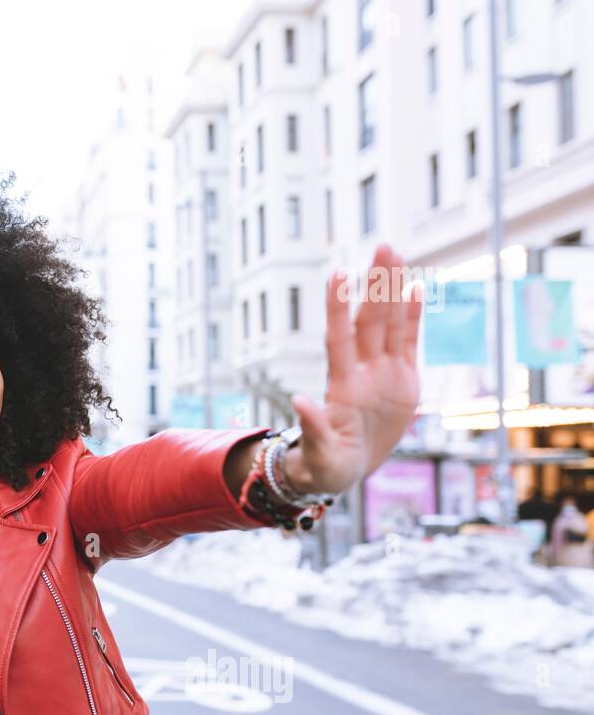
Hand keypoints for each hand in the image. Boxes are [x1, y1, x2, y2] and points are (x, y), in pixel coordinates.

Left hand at [285, 243, 423, 496]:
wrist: (345, 469)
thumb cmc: (325, 465)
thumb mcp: (320, 454)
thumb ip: (313, 427)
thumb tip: (299, 401)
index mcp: (342, 387)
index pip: (340, 338)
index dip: (339, 307)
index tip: (337, 274)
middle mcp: (362, 372)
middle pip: (370, 320)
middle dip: (377, 284)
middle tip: (384, 245)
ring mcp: (382, 373)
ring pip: (389, 323)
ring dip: (392, 289)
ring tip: (395, 252)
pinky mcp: (403, 381)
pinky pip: (409, 342)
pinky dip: (412, 317)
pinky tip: (415, 287)